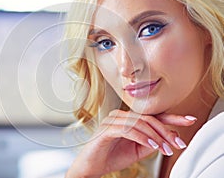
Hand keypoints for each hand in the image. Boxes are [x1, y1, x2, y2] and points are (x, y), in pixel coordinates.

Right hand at [66, 110, 196, 177]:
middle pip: (149, 118)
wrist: (92, 165)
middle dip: (166, 131)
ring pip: (140, 123)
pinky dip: (142, 138)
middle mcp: (120, 116)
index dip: (172, 117)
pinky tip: (152, 146)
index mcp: (128, 119)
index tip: (189, 119)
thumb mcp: (137, 150)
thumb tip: (171, 136)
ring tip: (166, 149)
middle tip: (177, 144)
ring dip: (156, 137)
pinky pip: (128, 130)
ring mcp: (113, 120)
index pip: (153, 115)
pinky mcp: (107, 129)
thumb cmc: (112, 156)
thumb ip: (152, 141)